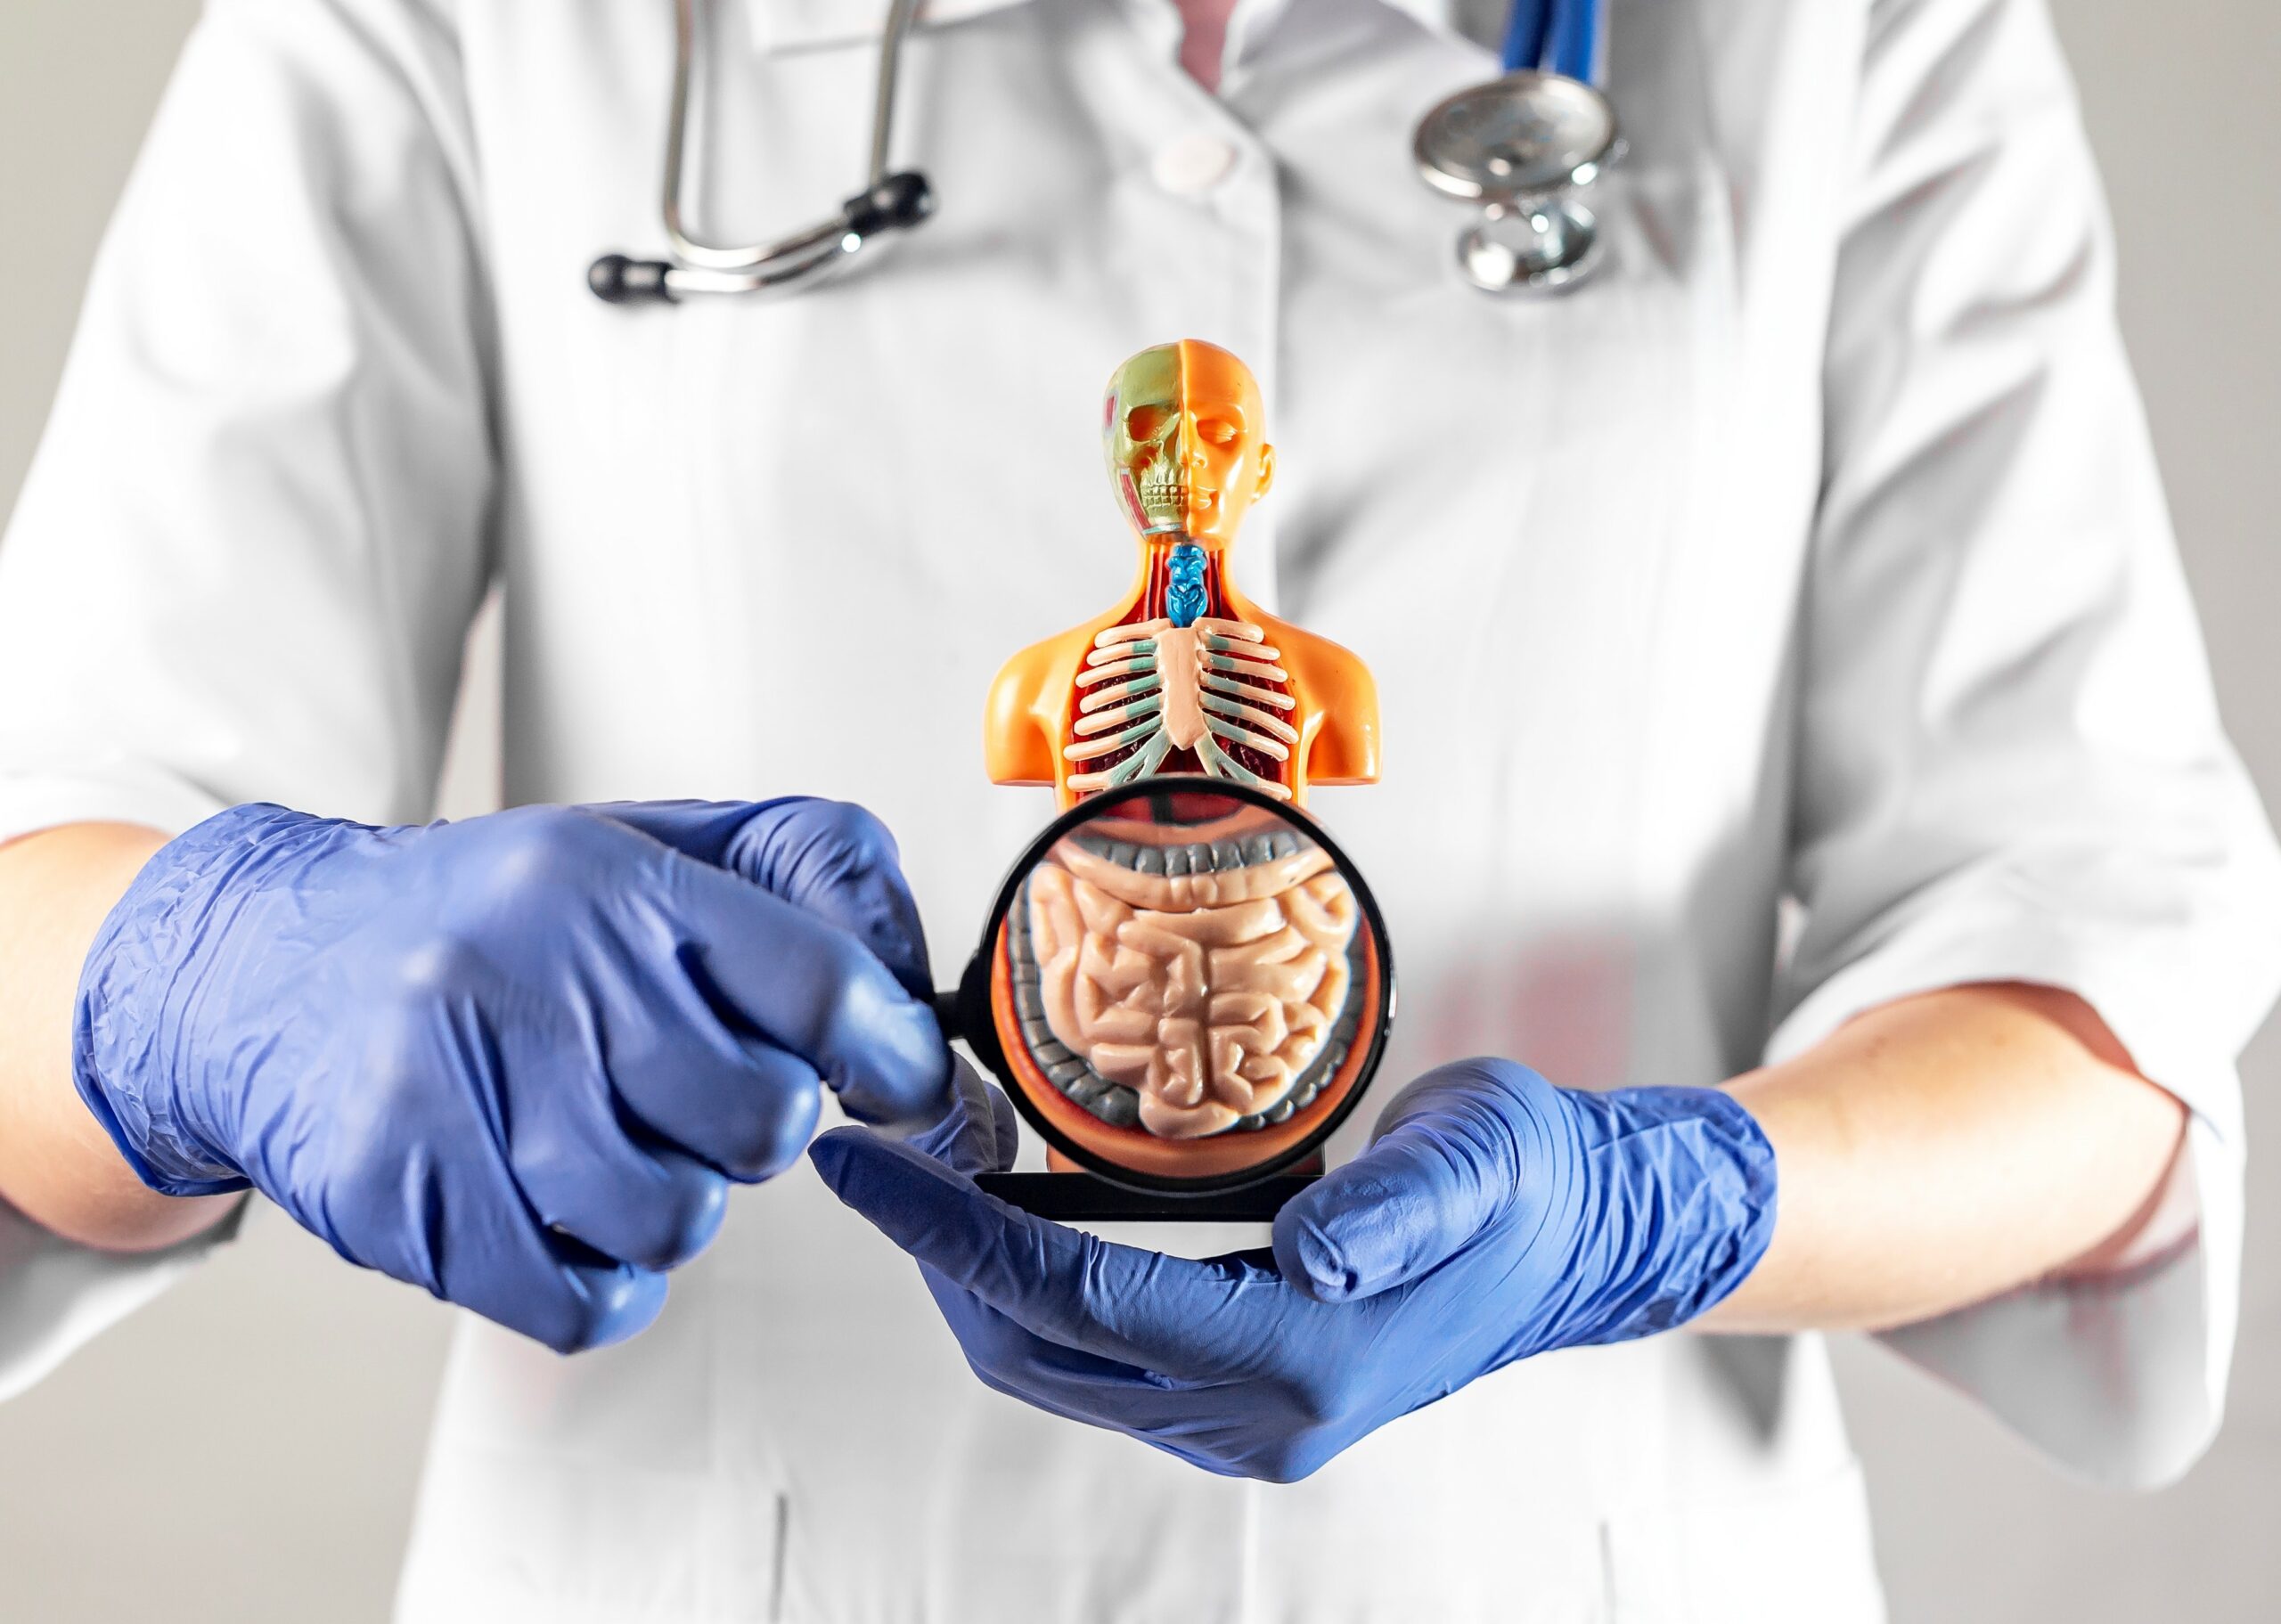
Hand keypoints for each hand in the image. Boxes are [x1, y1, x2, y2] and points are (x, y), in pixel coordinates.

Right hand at [74, 797, 950, 1351]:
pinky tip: (569, 1216)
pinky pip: (579, 1300)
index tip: (893, 1082)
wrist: (262, 969)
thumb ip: (807, 888)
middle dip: (760, 1126)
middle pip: (759, 1119)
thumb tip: (920, 999)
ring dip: (675, 1200)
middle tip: (703, 1099)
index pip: (818, 982)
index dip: (890, 1054)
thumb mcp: (647, 848)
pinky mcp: (397, 1196)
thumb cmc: (492, 922)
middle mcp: (529, 971)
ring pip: (675, 1217)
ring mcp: (452, 1087)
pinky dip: (603, 1280)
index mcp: (609, 879)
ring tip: (617, 1144)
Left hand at [813, 1058, 1775, 1480]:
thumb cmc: (1525, 1181)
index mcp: (1309, 1355)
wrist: (1576, 1239)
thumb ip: (1400, 1203)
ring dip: (981, 1280)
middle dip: (944, 1258)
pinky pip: (1100, 1361)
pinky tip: (1019, 1219)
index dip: (957, 1234)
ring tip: (934, 1180)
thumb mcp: (1479, 1155)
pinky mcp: (1243, 1402)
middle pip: (1042, 1351)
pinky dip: (1038, 1294)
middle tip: (885, 1159)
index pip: (1082, 1301)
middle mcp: (1265, 1414)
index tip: (872, 1171)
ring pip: (1059, 1368)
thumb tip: (1311, 1250)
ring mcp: (1251, 1422)